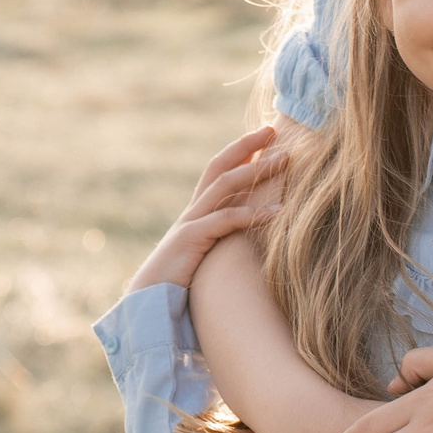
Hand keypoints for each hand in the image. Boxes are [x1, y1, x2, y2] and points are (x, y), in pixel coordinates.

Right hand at [125, 125, 283, 293]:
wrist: (147, 303)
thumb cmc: (179, 283)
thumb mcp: (204, 256)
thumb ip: (220, 241)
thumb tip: (246, 237)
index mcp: (196, 212)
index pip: (218, 171)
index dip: (239, 151)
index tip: (265, 137)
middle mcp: (193, 211)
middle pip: (219, 166)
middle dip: (246, 145)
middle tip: (273, 129)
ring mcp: (191, 222)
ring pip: (224, 185)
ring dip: (256, 170)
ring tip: (285, 160)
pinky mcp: (191, 240)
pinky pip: (225, 220)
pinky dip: (253, 214)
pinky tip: (278, 212)